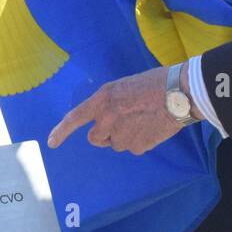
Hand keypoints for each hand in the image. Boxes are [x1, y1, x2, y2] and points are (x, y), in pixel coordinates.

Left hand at [47, 65, 184, 154]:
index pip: (75, 118)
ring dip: (125, 136)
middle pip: (95, 138)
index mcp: (102, 100)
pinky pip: (134, 148)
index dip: (62, 131)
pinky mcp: (137, 147)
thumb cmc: (153, 83)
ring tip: (143, 120)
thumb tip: (106, 119)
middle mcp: (107, 120)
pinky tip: (152, 127)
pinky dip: (141, 141)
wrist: (179, 93)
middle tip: (122, 123)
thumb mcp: (123, 87)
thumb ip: (109, 104)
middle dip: (104, 134)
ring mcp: (121, 136)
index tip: (52, 143)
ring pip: (116, 143)